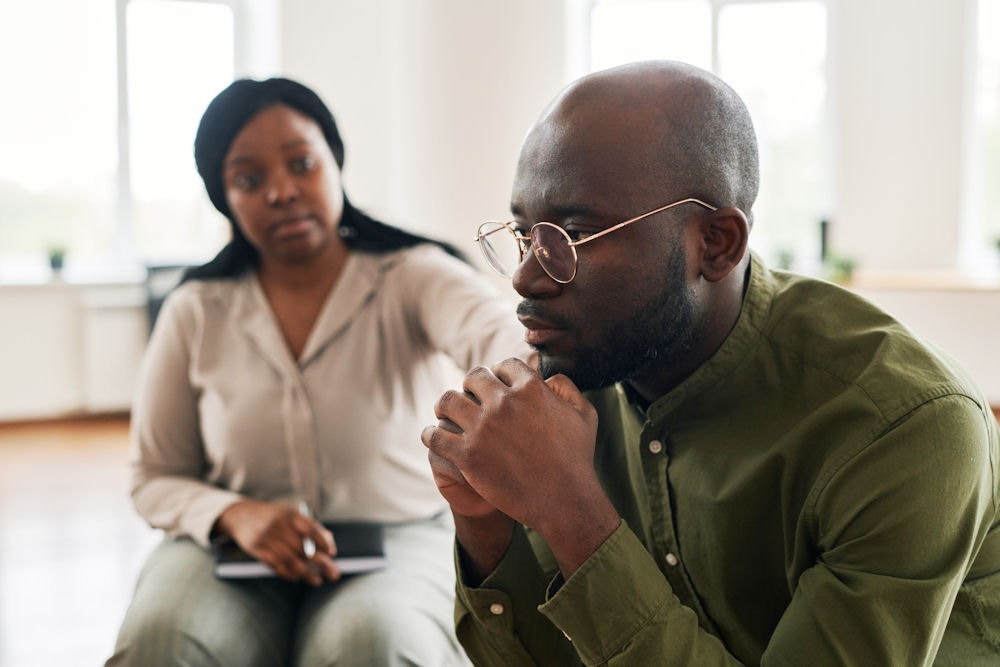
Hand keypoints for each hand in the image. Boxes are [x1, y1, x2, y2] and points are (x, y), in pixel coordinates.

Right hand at [214, 499, 337, 584]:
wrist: (240, 515)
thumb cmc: (272, 516)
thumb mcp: (290, 514)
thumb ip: (309, 526)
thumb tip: (329, 542)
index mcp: (290, 515)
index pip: (310, 529)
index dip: (323, 542)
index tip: (332, 553)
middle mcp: (279, 527)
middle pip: (303, 548)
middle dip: (321, 563)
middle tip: (334, 573)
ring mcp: (267, 539)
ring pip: (290, 561)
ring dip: (306, 574)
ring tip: (318, 581)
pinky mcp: (258, 551)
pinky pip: (276, 566)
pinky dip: (288, 573)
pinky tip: (298, 578)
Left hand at [421, 358, 618, 575]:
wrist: (564, 501)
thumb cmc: (576, 459)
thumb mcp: (584, 415)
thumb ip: (567, 388)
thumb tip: (547, 378)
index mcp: (531, 388)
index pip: (504, 365)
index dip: (500, 372)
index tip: (496, 383)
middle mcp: (504, 403)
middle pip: (473, 378)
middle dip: (471, 385)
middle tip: (469, 397)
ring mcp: (483, 429)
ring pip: (448, 401)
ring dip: (446, 405)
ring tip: (445, 413)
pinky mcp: (467, 455)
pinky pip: (435, 435)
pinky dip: (431, 434)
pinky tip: (434, 436)